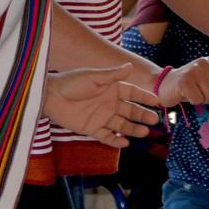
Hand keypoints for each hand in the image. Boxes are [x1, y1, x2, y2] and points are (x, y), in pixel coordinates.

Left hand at [42, 64, 159, 147]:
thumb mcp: (94, 77)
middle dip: (142, 115)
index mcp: (111, 88)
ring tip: (145, 133)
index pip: (132, 93)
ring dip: (133, 129)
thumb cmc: (72, 82)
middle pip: (130, 110)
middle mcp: (109, 103)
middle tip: (155, 120)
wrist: (51, 96)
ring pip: (122, 124)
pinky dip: (115, 140)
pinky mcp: (92, 128)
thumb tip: (129, 66)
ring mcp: (101, 117)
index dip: (144, 97)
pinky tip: (125, 143)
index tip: (157, 102)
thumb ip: (112, 75)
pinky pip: (106, 136)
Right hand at [159, 57, 208, 106]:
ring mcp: (194, 70)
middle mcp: (204, 62)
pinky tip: (185, 94)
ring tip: (193, 92)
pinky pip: (198, 100)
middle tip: (200, 92)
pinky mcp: (184, 81)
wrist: (165, 84)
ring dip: (202, 99)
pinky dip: (193, 101)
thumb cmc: (191, 86)